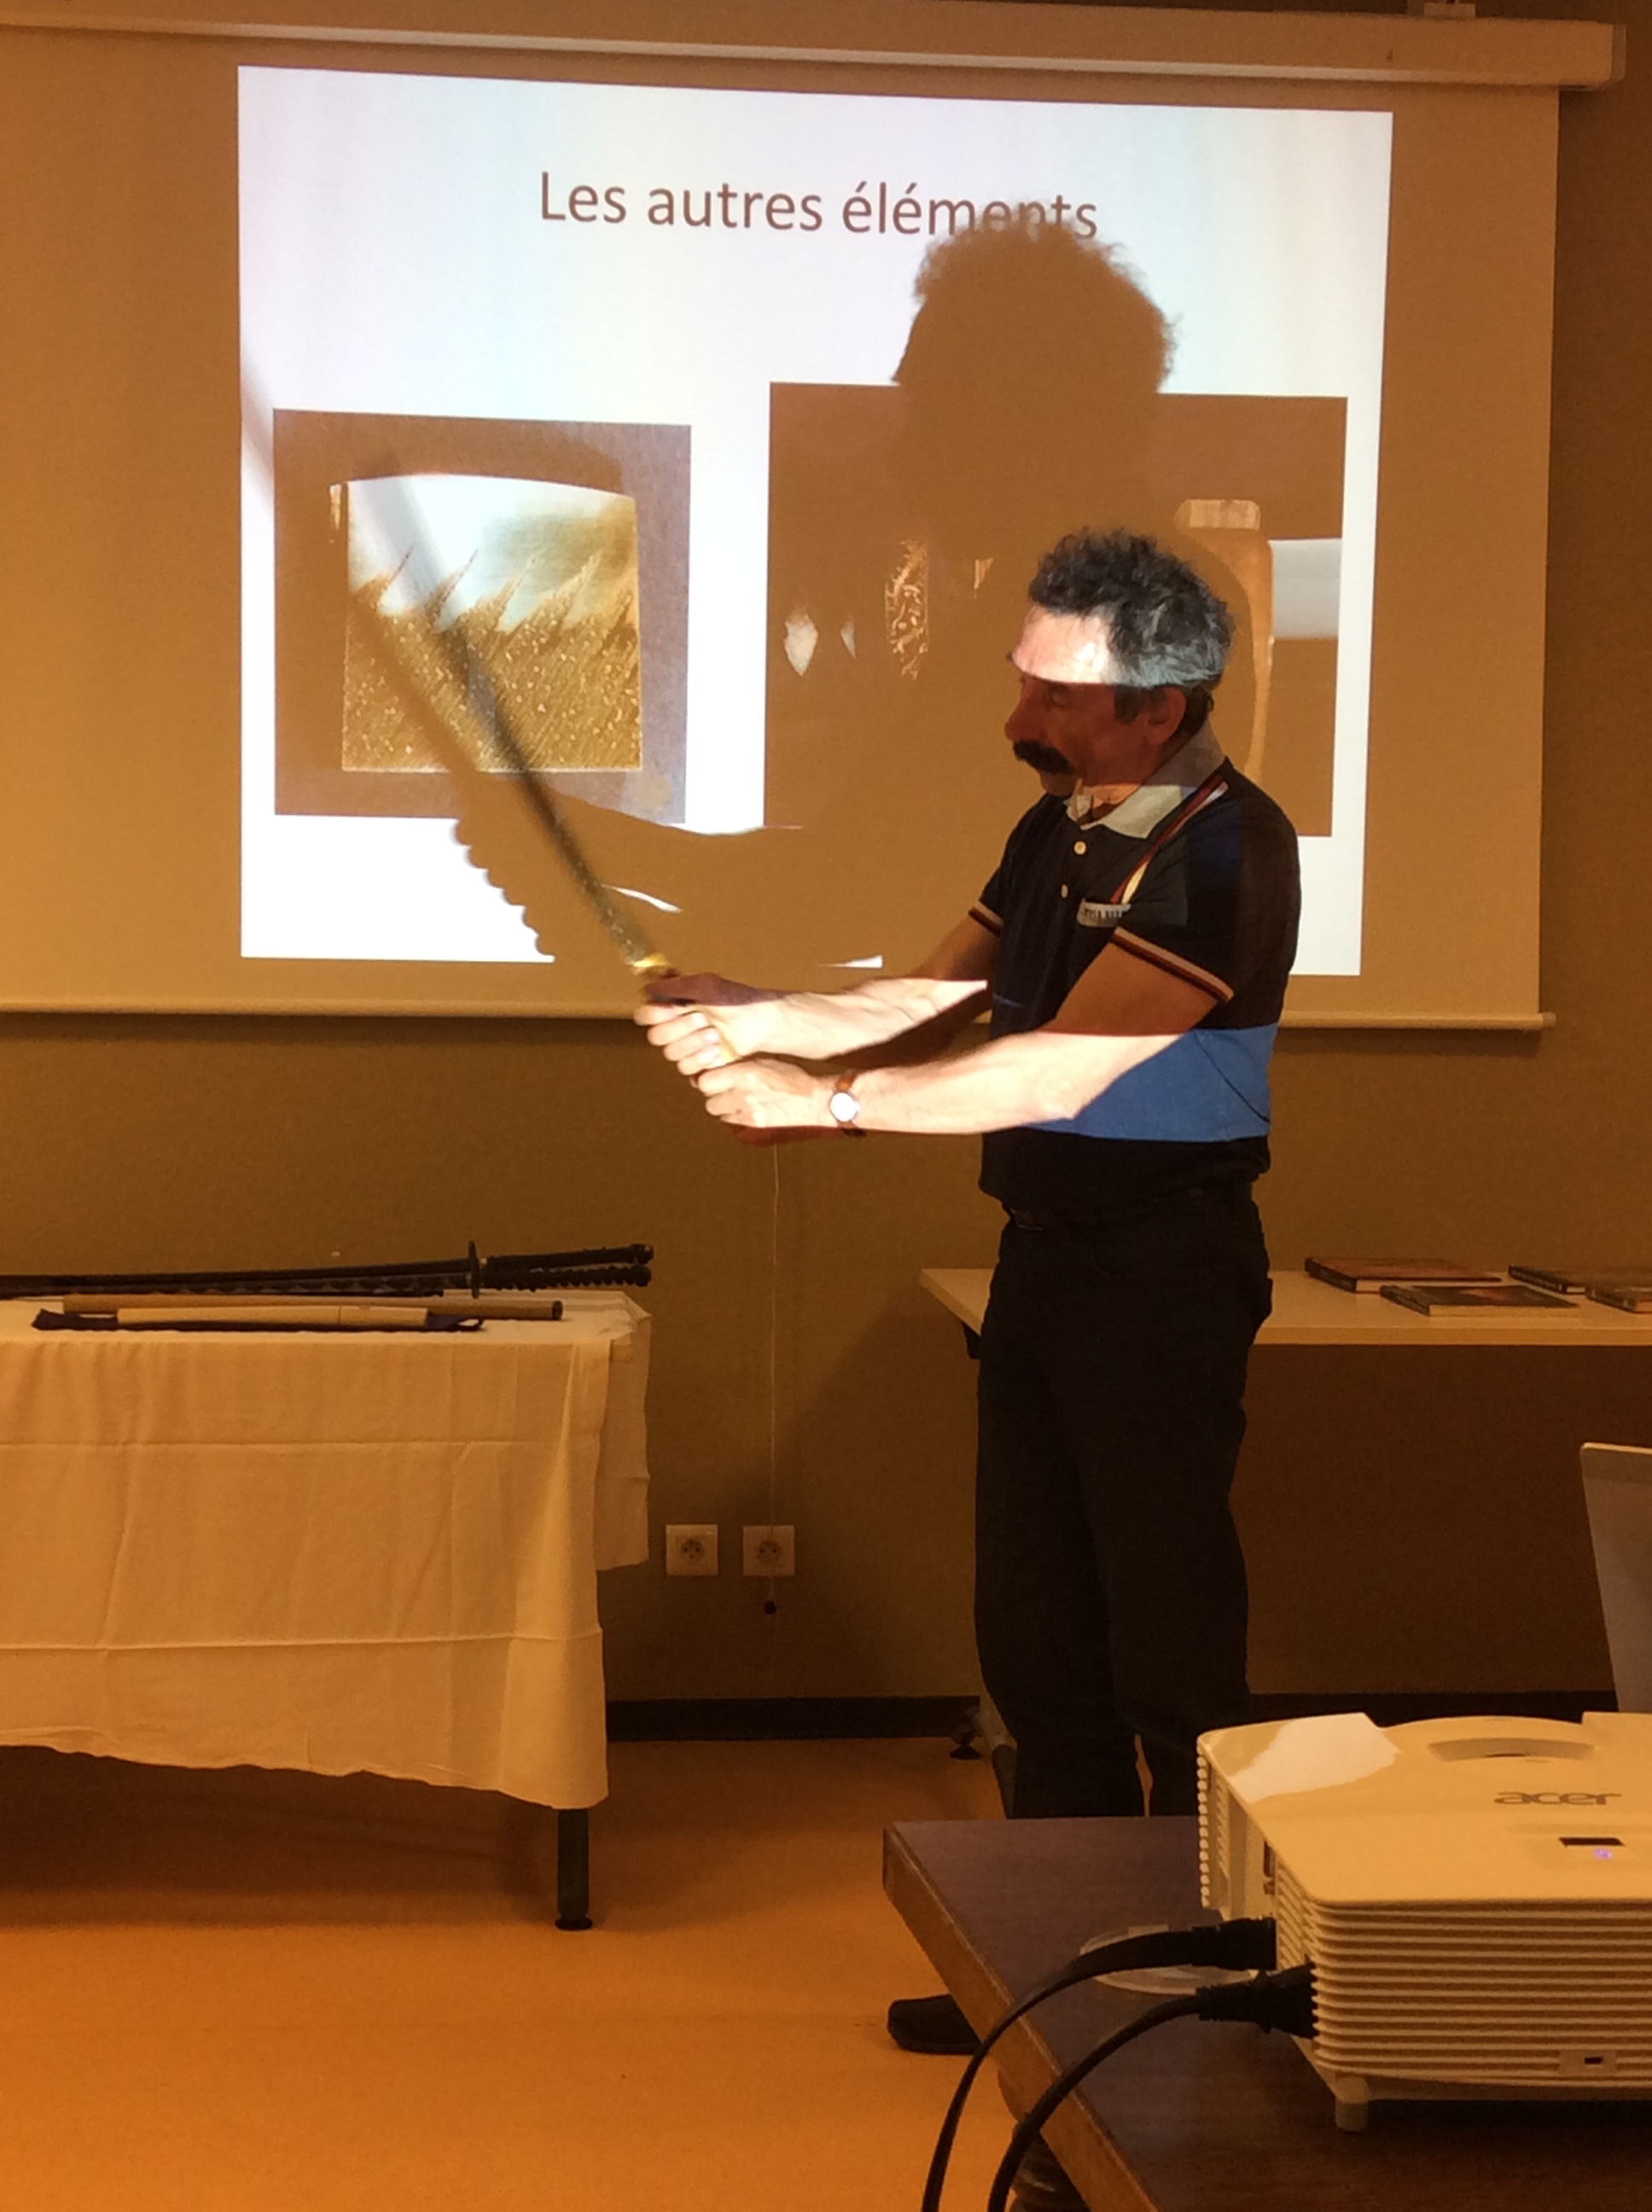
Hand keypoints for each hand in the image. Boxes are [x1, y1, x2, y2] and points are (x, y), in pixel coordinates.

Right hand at [633, 974, 776, 1073]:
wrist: (759, 1022)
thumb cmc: (734, 999)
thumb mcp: (706, 985)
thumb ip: (676, 986)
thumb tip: (647, 987)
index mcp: (671, 1008)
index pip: (644, 1015)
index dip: (652, 1015)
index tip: (669, 1009)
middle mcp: (673, 1029)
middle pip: (656, 1037)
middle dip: (679, 1028)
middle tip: (702, 1018)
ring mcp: (685, 1049)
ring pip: (671, 1054)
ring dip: (693, 1043)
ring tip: (715, 1034)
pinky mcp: (697, 1065)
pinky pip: (686, 1069)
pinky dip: (700, 1059)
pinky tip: (716, 1050)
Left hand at [694, 1057, 831, 1129]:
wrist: (814, 1100)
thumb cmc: (792, 1078)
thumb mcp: (764, 1062)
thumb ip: (738, 1065)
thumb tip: (714, 1067)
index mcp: (744, 1073)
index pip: (704, 1081)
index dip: (706, 1081)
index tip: (713, 1079)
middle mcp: (742, 1093)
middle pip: (708, 1100)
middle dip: (714, 1096)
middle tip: (725, 1091)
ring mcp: (747, 1111)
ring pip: (719, 1113)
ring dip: (724, 1108)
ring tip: (739, 1101)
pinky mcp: (754, 1124)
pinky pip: (732, 1122)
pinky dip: (736, 1117)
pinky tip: (748, 1110)